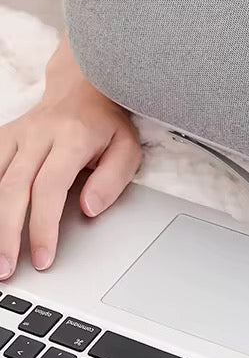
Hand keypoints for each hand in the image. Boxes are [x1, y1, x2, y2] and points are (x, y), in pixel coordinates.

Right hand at [0, 36, 141, 278]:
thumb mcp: (127, 147)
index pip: (50, 187)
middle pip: (14, 188)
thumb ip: (113, 179)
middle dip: (7, 234)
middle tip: (8, 269)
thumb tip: (89, 209)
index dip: (44, 226)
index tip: (44, 258)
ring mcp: (17, 135)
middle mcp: (39, 134)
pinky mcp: (3, 138)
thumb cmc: (106, 124)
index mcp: (73, 137)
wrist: (84, 88)